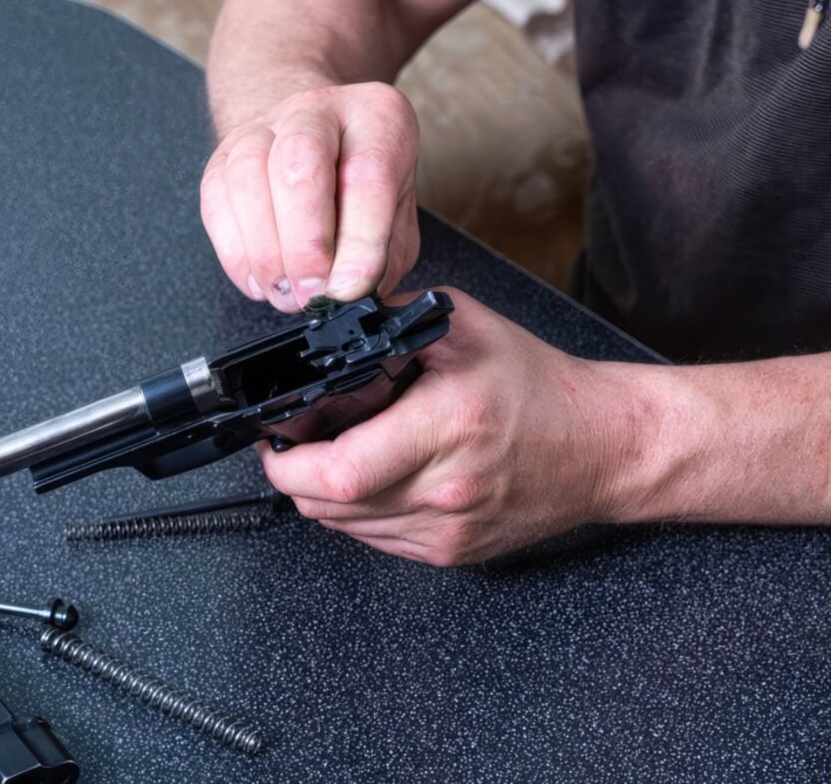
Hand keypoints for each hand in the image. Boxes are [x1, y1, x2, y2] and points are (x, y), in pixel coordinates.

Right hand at [200, 82, 420, 312]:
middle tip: (312, 293)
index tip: (349, 288)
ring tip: (286, 294)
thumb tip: (351, 294)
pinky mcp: (223, 157)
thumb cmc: (361, 186)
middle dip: (305, 244)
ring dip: (265, 253)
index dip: (360, 241)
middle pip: (300, 165)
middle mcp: (316, 112)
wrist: (319, 144)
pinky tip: (258, 281)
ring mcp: (262, 129)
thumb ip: (382, 255)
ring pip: (248, 180)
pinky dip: (235, 253)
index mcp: (377, 118)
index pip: (369, 174)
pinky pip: (216, 203)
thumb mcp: (395, 216)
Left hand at [260, 289, 634, 564]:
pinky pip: (376, 540)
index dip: (287, 463)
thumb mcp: (463, 328)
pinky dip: (360, 512)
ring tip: (341, 454)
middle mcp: (446, 489)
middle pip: (329, 507)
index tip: (274, 441)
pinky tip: (377, 477)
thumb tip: (329, 333)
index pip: (337, 473)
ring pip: (346, 528)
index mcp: (447, 428)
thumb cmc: (538, 387)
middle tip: (297, 444)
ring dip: (325, 495)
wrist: (602, 447)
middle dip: (296, 475)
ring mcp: (448, 531)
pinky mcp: (451, 554)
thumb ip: (389, 323)